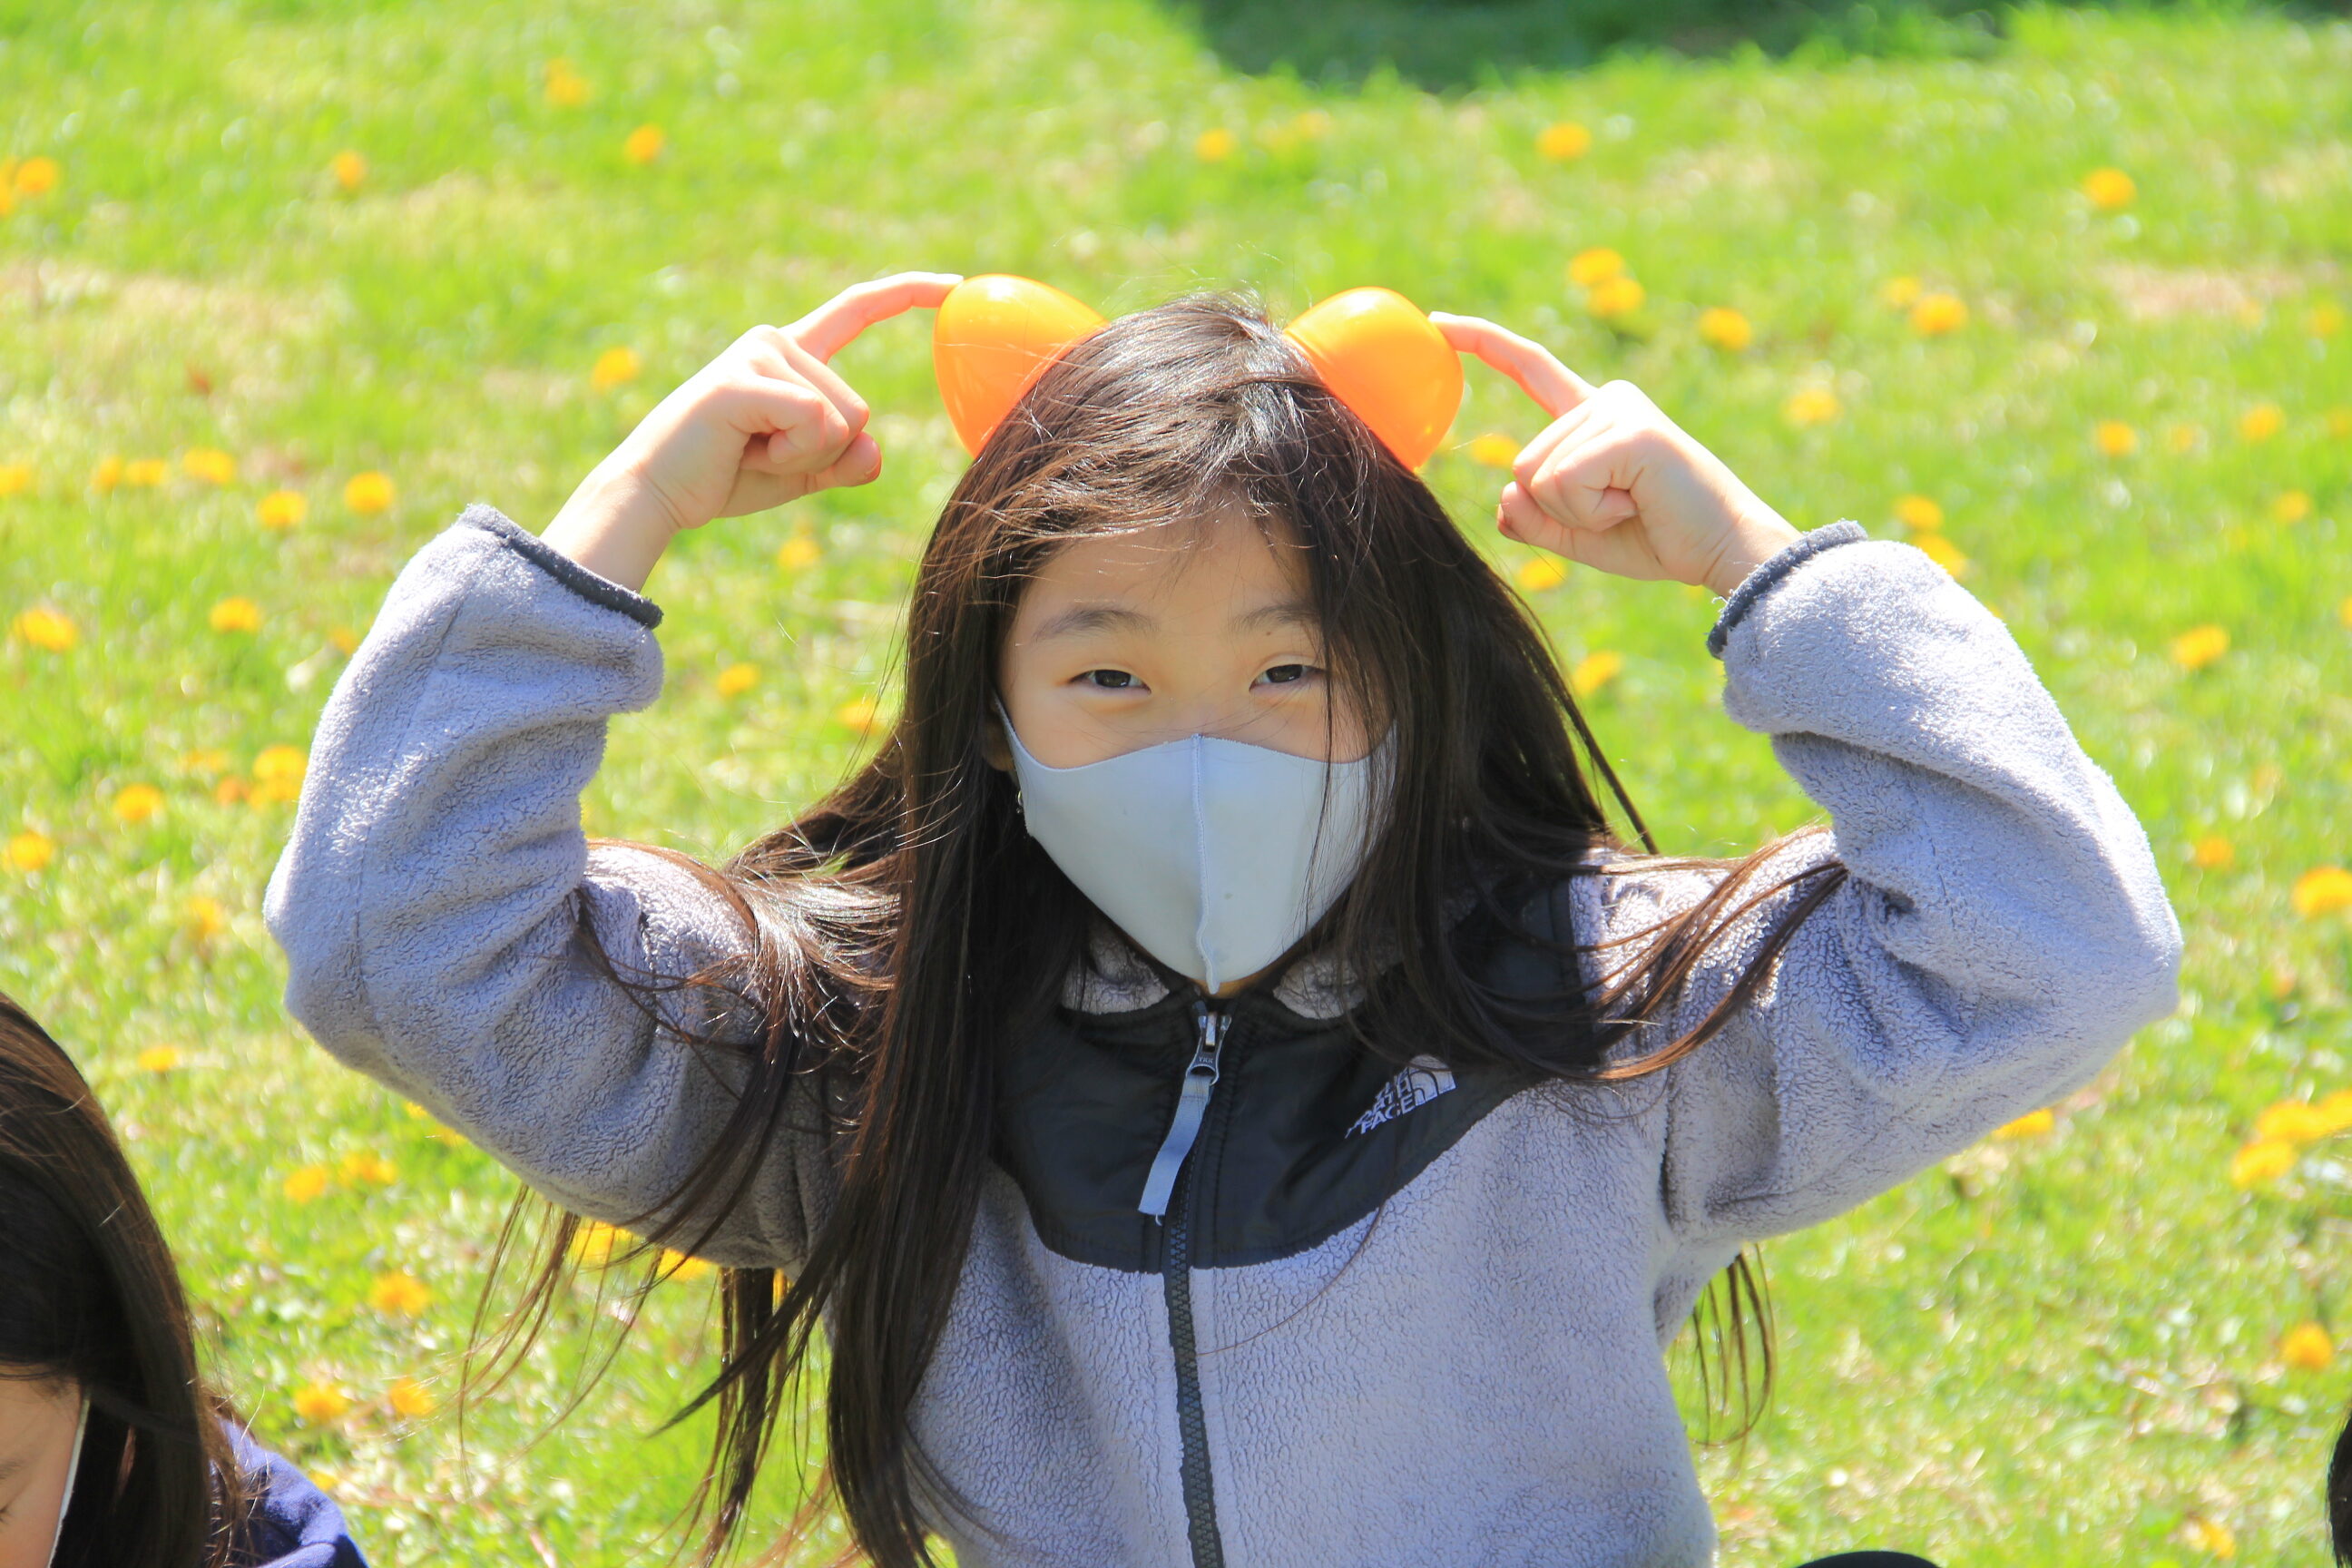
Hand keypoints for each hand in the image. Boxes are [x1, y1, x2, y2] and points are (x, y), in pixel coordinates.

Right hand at [544, 271, 961, 590]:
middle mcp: (776, 341)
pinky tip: (745, 450)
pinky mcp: (744, 379)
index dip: (909, 295)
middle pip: (860, 410)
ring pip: (842, 420)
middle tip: (762, 456)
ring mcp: (758, 354)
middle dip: (824, 455)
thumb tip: (874, 449)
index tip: (957, 286)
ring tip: (749, 451)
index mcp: (791, 355)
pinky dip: (791, 455)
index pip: (858, 310)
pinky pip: (815, 423)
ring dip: (805, 457)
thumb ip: (845, 459)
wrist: (658, 495)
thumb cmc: (725, 477)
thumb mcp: (802, 471)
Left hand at [1431, 314, 1800, 598]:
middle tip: (1622, 510)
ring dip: (1578, 511)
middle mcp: (1604, 400)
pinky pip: (1562, 481)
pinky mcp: (1630, 429)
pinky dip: (1591, 510)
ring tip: (1633, 505)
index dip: (1481, 343)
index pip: (1529, 368)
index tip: (1437, 322)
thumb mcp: (1578, 533)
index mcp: (1592, 417)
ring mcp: (1618, 409)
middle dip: (1559, 508)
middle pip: (1522, 462)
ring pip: (1537, 475)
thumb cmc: (1658, 538)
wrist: (1722, 551)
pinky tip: (1635, 503)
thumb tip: (1505, 497)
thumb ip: (1534, 515)